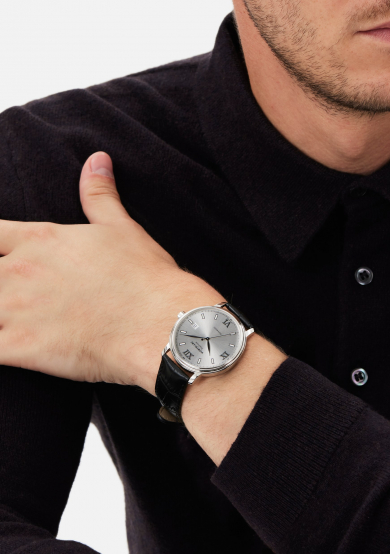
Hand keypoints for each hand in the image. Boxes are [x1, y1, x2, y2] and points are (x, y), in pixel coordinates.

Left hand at [0, 152, 222, 388]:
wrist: (163, 324)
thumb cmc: (147, 278)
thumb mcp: (123, 228)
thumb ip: (99, 195)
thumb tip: (97, 159)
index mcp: (40, 239)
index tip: (3, 258)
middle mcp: (20, 269)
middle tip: (11, 296)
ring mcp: (16, 308)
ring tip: (9, 319)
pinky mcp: (20, 347)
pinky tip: (6, 348)